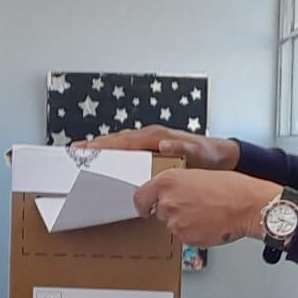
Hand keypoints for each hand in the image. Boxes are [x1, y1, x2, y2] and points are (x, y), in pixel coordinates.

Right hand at [87, 124, 240, 170]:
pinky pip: (130, 150)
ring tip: (85, 154)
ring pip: (122, 144)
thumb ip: (181, 146)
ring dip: (104, 148)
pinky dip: (116, 152)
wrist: (221, 156)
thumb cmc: (209, 155)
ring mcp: (152, 142)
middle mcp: (152, 136)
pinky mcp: (154, 149)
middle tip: (76, 150)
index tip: (85, 147)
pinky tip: (109, 161)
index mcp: (156, 137)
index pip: (124, 141)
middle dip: (96, 144)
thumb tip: (163, 143)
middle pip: (117, 140)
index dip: (103, 144)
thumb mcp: (197, 152)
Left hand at [134, 170, 280, 246]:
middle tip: (193, 206)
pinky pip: (184, 237)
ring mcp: (175, 222)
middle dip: (172, 211)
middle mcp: (167, 201)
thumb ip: (176, 185)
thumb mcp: (197, 175)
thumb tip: (168, 194)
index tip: (145, 208)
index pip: (140, 197)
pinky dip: (193, 232)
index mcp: (168, 181)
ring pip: (172, 225)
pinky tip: (208, 223)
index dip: (143, 204)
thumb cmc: (230, 188)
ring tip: (205, 213)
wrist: (248, 205)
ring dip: (184, 222)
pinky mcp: (186, 238)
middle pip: (158, 212)